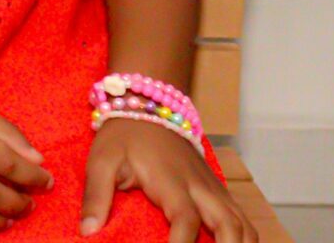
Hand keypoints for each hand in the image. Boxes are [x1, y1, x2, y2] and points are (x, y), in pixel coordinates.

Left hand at [80, 119, 251, 241]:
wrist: (149, 104)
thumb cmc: (124, 135)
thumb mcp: (101, 160)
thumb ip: (95, 195)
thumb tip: (89, 231)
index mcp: (171, 181)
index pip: (185, 218)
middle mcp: (200, 187)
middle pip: (230, 225)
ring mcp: (214, 189)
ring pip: (244, 225)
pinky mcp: (219, 190)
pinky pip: (243, 220)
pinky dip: (243, 240)